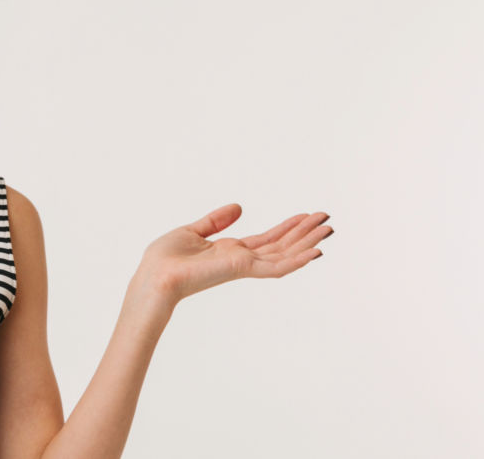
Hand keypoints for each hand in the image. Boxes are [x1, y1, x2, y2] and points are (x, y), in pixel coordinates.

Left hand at [135, 204, 332, 303]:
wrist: (154, 276)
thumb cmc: (166, 259)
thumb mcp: (193, 231)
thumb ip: (216, 221)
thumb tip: (238, 207)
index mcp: (230, 251)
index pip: (267, 239)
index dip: (288, 227)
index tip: (306, 216)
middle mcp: (241, 260)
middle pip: (281, 246)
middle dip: (304, 233)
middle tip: (327, 220)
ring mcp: (243, 266)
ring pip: (284, 255)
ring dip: (307, 243)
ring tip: (328, 230)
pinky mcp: (241, 270)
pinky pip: (275, 268)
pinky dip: (296, 261)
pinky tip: (315, 252)